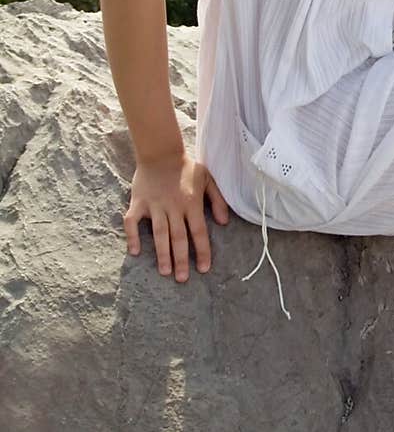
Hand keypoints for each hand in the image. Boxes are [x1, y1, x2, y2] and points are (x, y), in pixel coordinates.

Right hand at [123, 152, 229, 281]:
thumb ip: (218, 200)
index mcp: (191, 203)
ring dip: (162, 254)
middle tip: (182, 279)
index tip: (203, 269)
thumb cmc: (186, 167)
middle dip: (181, 259)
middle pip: (178, 237)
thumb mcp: (208, 179)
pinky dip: (133, 236)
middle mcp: (173, 207)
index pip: (199, 232)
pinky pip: (133, 222)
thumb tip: (224, 223)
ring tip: (165, 272)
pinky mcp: (138, 202)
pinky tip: (134, 251)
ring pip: (159, 234)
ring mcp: (155, 205)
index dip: (202, 251)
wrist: (160, 151)